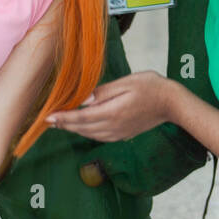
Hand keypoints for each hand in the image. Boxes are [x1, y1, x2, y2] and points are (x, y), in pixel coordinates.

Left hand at [47, 71, 173, 141]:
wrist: (171, 103)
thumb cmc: (151, 87)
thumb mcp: (127, 82)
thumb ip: (104, 92)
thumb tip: (84, 99)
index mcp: (112, 112)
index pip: (81, 118)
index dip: (63, 118)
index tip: (47, 117)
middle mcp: (114, 127)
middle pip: (82, 128)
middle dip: (64, 124)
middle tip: (48, 120)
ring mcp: (119, 133)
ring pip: (89, 134)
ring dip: (74, 129)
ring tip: (61, 123)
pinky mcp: (123, 135)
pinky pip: (99, 136)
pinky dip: (87, 132)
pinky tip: (82, 127)